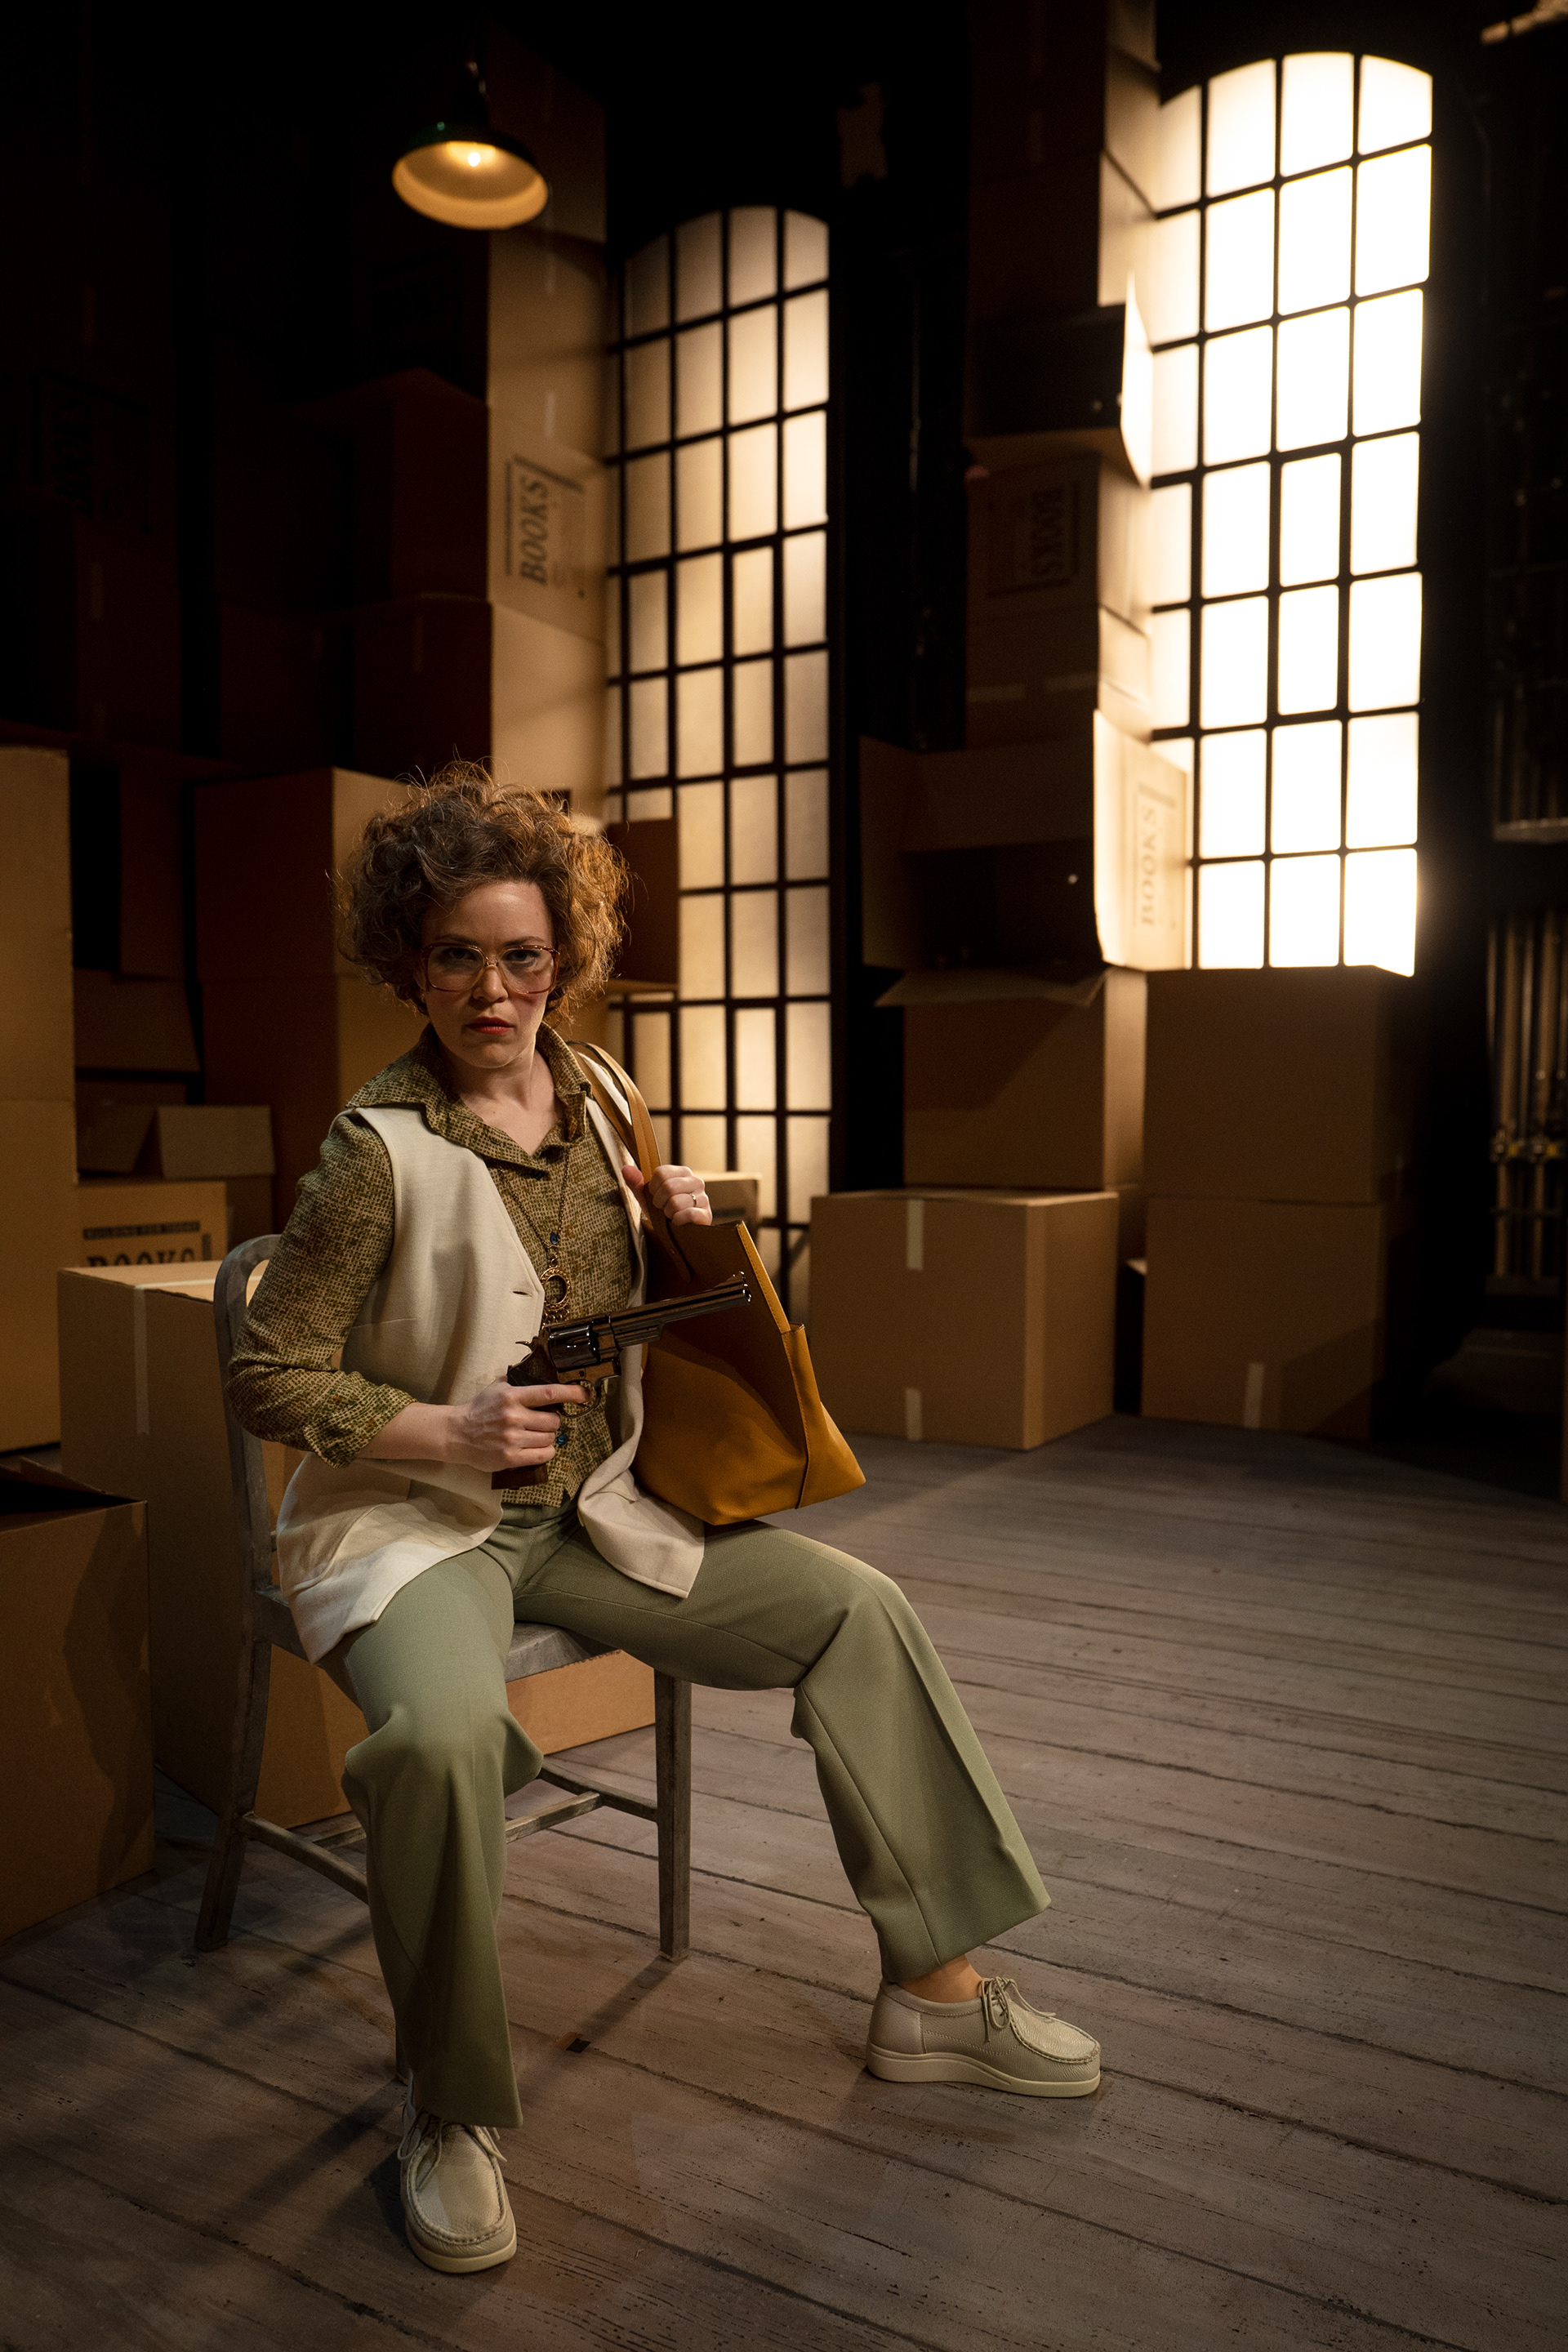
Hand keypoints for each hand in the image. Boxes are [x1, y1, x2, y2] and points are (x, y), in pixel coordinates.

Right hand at [446, 1377, 589, 1471]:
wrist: (457, 1433)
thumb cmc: (478, 1409)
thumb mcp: (496, 1388)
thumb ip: (516, 1380)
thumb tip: (536, 1368)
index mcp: (512, 1396)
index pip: (549, 1393)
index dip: (571, 1393)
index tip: (585, 1394)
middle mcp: (513, 1417)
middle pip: (553, 1420)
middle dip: (552, 1421)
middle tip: (542, 1422)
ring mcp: (512, 1438)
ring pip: (549, 1438)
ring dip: (547, 1437)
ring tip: (535, 1435)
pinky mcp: (510, 1457)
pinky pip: (542, 1455)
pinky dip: (545, 1452)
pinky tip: (538, 1448)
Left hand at [621, 1160, 712, 1227]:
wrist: (678, 1235)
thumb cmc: (663, 1213)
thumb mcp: (647, 1198)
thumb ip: (636, 1183)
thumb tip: (625, 1169)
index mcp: (682, 1172)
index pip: (660, 1173)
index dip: (653, 1188)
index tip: (656, 1196)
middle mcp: (696, 1181)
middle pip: (668, 1186)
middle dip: (659, 1203)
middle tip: (663, 1209)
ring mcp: (703, 1198)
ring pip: (676, 1202)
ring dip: (668, 1213)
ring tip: (672, 1215)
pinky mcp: (706, 1214)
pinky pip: (687, 1214)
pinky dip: (677, 1221)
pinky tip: (679, 1223)